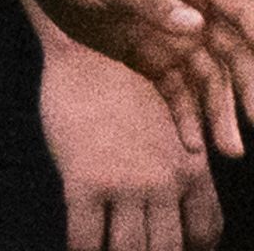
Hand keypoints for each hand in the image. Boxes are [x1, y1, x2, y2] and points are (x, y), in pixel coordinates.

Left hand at [22, 0, 253, 169]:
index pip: (243, 13)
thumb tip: (196, 26)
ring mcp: (175, 38)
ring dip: (219, 114)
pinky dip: (186, 117)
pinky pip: (177, 92)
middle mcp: (194, 12)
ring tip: (227, 150)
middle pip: (233, 56)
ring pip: (209, 81)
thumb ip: (150, 1)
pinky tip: (191, 145)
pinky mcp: (153, 59)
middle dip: (247, 90)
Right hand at [38, 27, 220, 250]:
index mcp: (191, 169)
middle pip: (167, 248)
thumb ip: (176, 164)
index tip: (168, 248)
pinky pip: (85, 236)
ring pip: (129, 249)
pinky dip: (80, 249)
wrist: (85, 50)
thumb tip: (168, 202)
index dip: (189, 250)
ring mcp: (127, 184)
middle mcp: (166, 183)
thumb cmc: (122, 83)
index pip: (205, 232)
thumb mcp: (166, 125)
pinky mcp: (86, 180)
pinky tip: (75, 248)